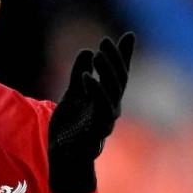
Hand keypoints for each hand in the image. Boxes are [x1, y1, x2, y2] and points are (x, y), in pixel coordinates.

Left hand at [47, 31, 134, 192]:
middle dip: (114, 60)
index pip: (120, 74)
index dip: (124, 56)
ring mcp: (106, 120)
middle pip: (118, 80)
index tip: (129, 35)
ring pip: (112, 93)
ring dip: (107, 72)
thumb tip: (87, 51)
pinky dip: (95, 91)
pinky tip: (86, 77)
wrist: (63, 156)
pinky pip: (99, 108)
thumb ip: (80, 74)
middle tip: (105, 43)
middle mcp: (112, 108)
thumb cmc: (70, 126)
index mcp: (108, 98)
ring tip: (98, 55)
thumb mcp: (73, 95)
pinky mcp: (95, 130)